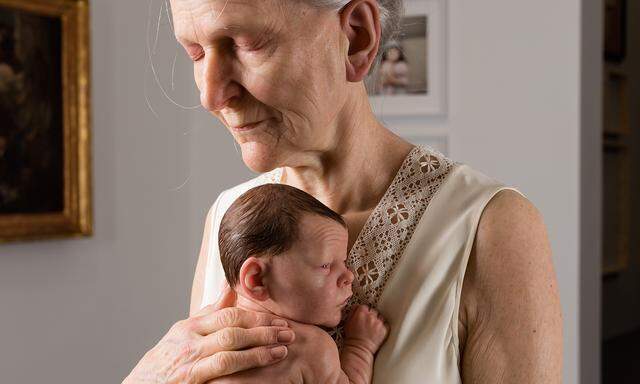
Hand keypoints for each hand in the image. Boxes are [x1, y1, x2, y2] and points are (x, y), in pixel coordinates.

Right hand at [123, 284, 294, 383]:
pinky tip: (262, 372)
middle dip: (264, 330)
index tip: (278, 319)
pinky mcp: (192, 383)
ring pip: (229, 352)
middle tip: (289, 331)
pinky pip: (222, 375)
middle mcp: (188, 341)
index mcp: (189, 327)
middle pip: (232, 329)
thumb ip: (209, 312)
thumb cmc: (165, 361)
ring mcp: (189, 362)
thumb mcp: (183, 334)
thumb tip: (230, 287)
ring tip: (282, 350)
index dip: (256, 316)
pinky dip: (244, 371)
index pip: (228, 314)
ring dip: (259, 351)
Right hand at [343, 305, 388, 353]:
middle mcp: (371, 316)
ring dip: (377, 321)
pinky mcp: (384, 329)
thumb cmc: (352, 338)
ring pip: (380, 317)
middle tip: (367, 323)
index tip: (363, 316)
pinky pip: (385, 324)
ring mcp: (378, 323)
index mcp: (361, 313)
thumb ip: (353, 312)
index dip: (363, 312)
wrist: (359, 349)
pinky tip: (377, 331)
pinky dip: (382, 327)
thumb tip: (357, 307)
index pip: (364, 306)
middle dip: (371, 316)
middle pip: (373, 311)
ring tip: (372, 328)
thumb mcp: (347, 322)